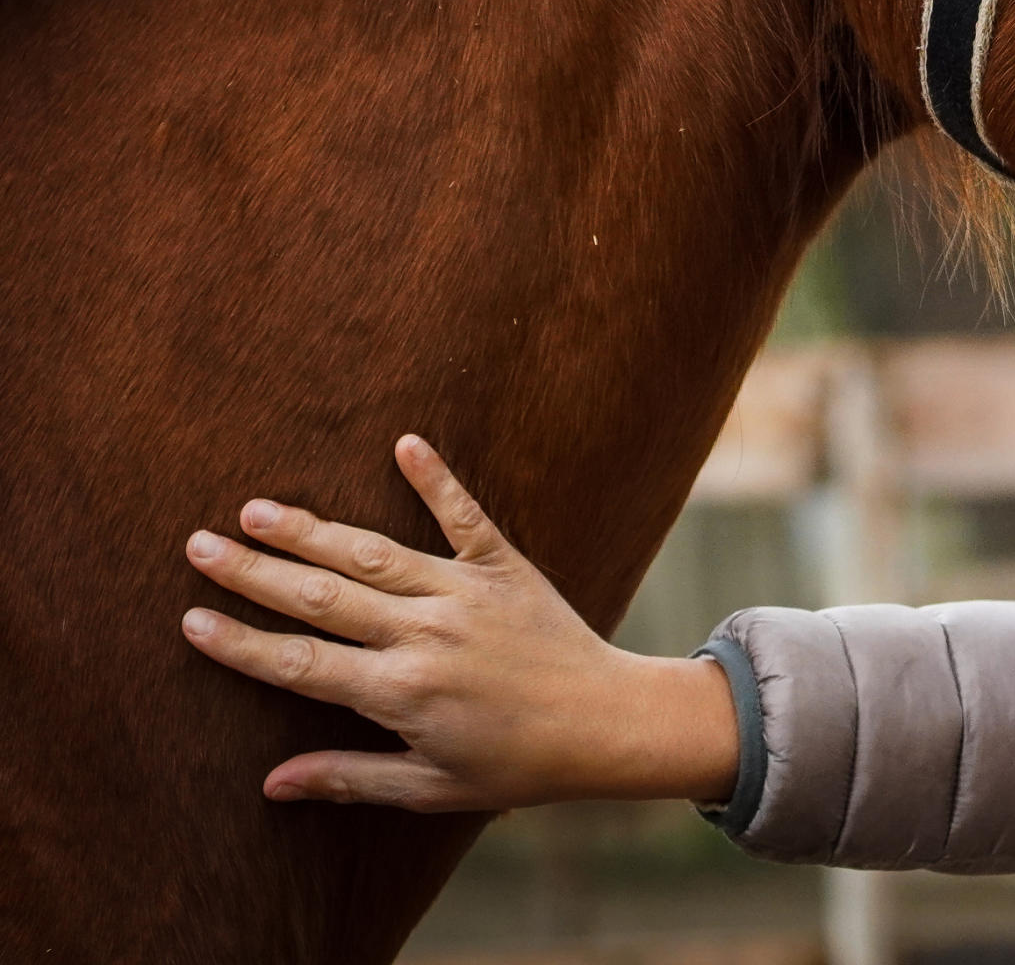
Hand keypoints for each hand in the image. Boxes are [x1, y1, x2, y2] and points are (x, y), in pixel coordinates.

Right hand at [181, 435, 738, 811]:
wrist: (608, 723)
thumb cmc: (517, 765)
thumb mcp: (429, 787)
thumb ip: (349, 778)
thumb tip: (269, 784)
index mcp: (401, 692)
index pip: (301, 663)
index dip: (242, 644)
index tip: (190, 620)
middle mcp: (426, 634)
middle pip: (322, 597)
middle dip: (254, 572)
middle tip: (198, 545)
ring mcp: (466, 593)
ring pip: (373, 553)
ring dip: (311, 530)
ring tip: (255, 508)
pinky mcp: (506, 565)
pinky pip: (466, 515)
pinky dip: (437, 478)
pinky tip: (405, 442)